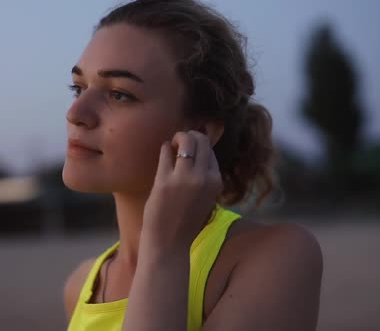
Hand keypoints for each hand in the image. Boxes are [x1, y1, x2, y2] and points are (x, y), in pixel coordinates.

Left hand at [140, 130, 222, 257]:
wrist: (170, 243)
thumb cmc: (185, 221)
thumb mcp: (205, 197)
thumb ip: (204, 177)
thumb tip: (197, 151)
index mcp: (216, 182)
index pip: (211, 151)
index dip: (200, 146)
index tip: (190, 150)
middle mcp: (204, 178)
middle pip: (201, 140)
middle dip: (190, 136)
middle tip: (180, 142)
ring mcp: (184, 179)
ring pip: (185, 141)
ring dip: (177, 138)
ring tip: (172, 145)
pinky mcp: (165, 181)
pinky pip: (166, 152)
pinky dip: (165, 148)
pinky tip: (164, 153)